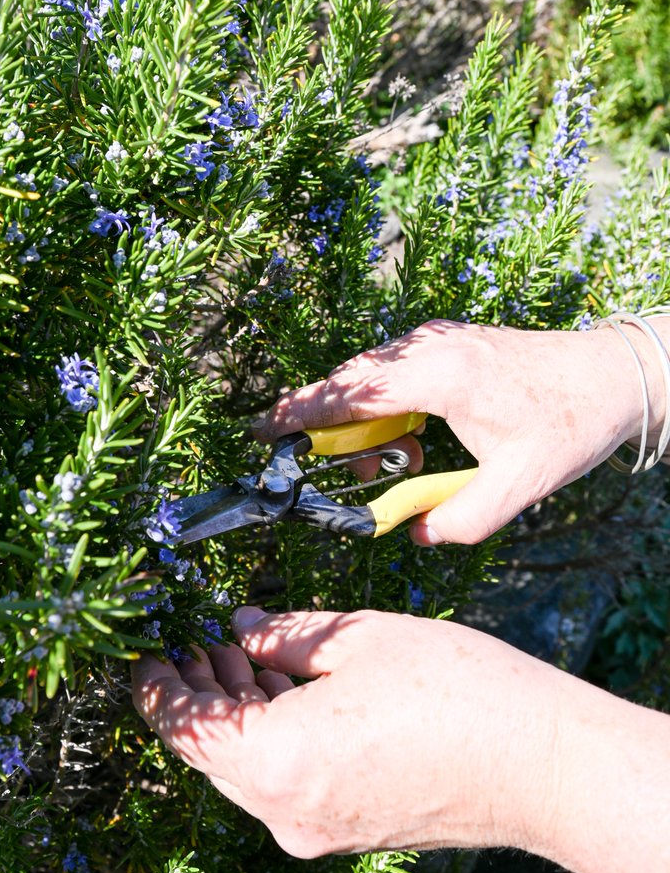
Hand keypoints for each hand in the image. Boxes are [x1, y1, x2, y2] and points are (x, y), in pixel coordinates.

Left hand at [133, 607, 669, 872]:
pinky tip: (286, 689)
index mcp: (278, 763)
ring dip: (237, 713)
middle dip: (199, 693)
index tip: (147, 652)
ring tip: (243, 652)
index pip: (184, 728)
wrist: (543, 767)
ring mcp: (317, 831)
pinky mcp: (347, 830)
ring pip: (248, 770)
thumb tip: (241, 627)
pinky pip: (285, 784)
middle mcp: (286, 812)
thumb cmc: (457, 693)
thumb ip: (284, 635)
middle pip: (211, 753)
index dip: (158, 687)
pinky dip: (272, 737)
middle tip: (200, 639)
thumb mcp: (360, 640)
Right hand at [253, 319, 662, 543]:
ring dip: (361, 418)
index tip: (261, 428)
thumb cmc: (569, 424)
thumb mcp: (519, 486)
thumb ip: (461, 520)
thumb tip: (415, 532)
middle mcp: (429, 348)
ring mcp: (436, 339)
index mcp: (440, 376)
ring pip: (369, 375)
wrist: (612, 375)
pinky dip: (383, 404)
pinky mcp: (445, 343)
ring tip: (390, 462)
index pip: (350, 391)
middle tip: (324, 466)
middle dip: (326, 423)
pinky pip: (392, 372)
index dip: (301, 411)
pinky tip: (408, 439)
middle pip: (350, 381)